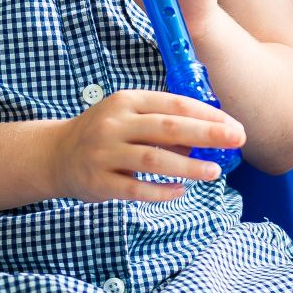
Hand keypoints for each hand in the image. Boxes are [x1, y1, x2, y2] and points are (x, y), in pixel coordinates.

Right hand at [48, 89, 244, 202]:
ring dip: (187, 167)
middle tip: (237, 140)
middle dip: (207, 134)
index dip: (206, 114)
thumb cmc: (104, 133)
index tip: (233, 124)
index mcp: (127, 101)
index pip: (174, 104)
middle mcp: (115, 123)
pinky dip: (160, 191)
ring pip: (153, 159)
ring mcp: (105, 153)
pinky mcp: (98, 181)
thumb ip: (162, 121)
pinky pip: (134, 188)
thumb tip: (207, 135)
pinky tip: (181, 192)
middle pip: (168, 128)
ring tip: (214, 172)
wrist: (55, 154)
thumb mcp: (128, 116)